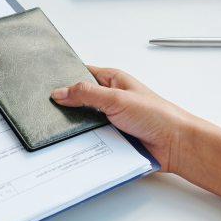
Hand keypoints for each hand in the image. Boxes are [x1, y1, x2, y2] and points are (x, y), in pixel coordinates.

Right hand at [51, 66, 196, 172]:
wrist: (175, 146)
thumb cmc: (157, 116)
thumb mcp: (117, 98)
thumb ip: (87, 94)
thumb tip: (60, 92)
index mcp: (112, 80)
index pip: (81, 74)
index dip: (64, 78)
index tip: (45, 84)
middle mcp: (110, 99)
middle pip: (78, 100)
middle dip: (66, 107)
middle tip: (48, 111)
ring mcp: (110, 120)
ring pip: (83, 122)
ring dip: (76, 128)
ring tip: (59, 130)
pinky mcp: (111, 139)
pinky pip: (91, 140)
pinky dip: (84, 143)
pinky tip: (74, 146)